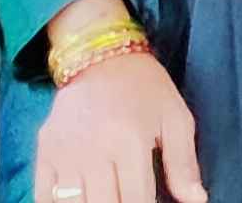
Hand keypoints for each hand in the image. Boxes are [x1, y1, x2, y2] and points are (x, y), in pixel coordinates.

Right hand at [35, 52, 207, 202]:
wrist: (101, 55)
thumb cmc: (144, 86)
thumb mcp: (174, 116)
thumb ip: (184, 162)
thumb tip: (197, 201)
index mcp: (131, 141)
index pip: (138, 202)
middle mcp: (95, 150)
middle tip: (128, 196)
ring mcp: (65, 152)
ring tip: (108, 195)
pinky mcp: (45, 150)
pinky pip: (45, 197)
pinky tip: (80, 199)